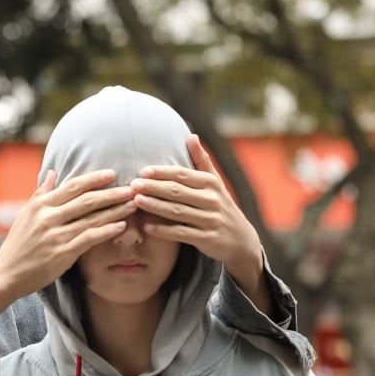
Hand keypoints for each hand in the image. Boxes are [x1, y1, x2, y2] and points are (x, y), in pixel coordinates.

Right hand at [0, 169, 135, 319]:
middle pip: (86, 200)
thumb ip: (41, 193)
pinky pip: (89, 238)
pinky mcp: (62, 253)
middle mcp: (48, 217)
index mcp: (40, 205)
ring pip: (91, 218)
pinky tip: (122, 226)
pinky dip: (106, 231)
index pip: (72, 187)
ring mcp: (55, 235)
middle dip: (112, 193)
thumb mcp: (26, 214)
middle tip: (132, 188)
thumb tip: (52, 172)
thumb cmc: (18, 244)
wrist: (6, 273)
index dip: (94, 179)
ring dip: (115, 210)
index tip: (112, 174)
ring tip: (133, 204)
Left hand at [130, 135, 270, 313]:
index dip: (162, 172)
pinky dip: (164, 230)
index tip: (143, 171)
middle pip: (177, 192)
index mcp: (211, 183)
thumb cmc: (221, 206)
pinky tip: (147, 226)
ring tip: (136, 201)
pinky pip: (181, 233)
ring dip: (155, 206)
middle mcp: (212, 200)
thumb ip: (201, 160)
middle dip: (154, 187)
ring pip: (177, 212)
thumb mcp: (215, 182)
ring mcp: (210, 220)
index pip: (182, 175)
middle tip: (133, 185)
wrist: (241, 239)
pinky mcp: (207, 239)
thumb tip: (191, 136)